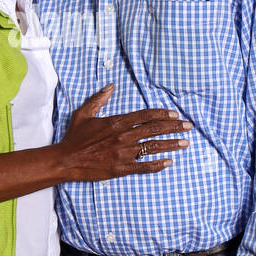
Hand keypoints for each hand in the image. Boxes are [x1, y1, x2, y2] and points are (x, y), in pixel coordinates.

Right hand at [55, 85, 190, 181]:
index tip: (174, 114)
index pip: (145, 115)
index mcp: (117, 122)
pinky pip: (144, 166)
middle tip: (188, 126)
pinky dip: (158, 165)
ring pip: (153, 147)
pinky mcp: (121, 168)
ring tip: (185, 143)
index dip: (162, 114)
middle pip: (155, 129)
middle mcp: (123, 136)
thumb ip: (99, 99)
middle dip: (174, 127)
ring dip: (171, 144)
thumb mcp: (84, 113)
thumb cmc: (75, 137)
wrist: (66, 160)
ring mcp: (124, 153)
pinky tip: (169, 162)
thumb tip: (111, 86)